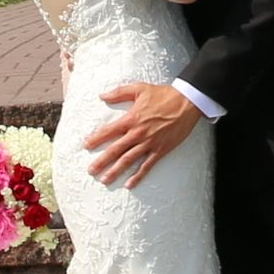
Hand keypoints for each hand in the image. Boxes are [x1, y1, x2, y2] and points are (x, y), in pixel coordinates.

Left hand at [83, 79, 200, 186]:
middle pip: (115, 150)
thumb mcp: (139, 88)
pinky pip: (147, 165)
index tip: (86, 146)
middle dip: (102, 161)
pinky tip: (129, 184)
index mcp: (131, 119)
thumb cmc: (163, 94)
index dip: (96, 139)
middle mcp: (138, 133)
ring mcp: (149, 143)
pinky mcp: (161, 150)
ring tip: (105, 180)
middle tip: (90, 171)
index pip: (109, 131)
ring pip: (129, 160)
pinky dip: (138, 176)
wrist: (187, 103)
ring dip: (116, 171)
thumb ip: (119, 92)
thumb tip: (102, 95)